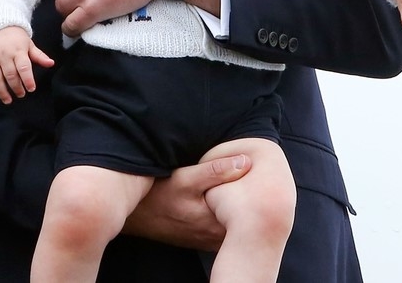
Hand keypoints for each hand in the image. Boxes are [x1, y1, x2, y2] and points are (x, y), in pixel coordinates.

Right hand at [0, 26, 54, 103]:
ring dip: (2, 91)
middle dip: (16, 87)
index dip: (28, 79)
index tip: (31, 89)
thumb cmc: (16, 38)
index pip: (23, 67)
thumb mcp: (29, 44)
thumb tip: (51, 64)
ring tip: (8, 100)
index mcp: (18, 50)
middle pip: (10, 75)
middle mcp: (4, 55)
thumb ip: (39, 56)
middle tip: (21, 94)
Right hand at [123, 153, 251, 250]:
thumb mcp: (185, 178)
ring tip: (251, 187)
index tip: (266, 174)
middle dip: (254, 200)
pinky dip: (231, 216)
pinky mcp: (203, 238)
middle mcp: (215, 234)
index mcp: (215, 219)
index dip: (259, 191)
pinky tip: (232, 200)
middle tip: (262, 178)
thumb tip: (245, 162)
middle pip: (245, 219)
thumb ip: (215, 171)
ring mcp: (209, 239)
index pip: (249, 209)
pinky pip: (225, 228)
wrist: (135, 217)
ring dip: (243, 209)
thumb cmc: (159, 195)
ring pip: (236, 225)